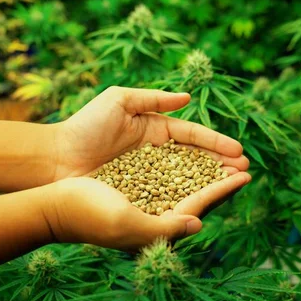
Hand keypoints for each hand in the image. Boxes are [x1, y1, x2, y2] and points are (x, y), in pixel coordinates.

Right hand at [44, 174, 250, 251]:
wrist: (53, 204)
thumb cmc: (89, 216)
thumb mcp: (128, 225)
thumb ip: (165, 228)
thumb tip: (199, 223)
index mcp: (159, 223)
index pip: (201, 203)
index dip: (224, 188)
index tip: (246, 174)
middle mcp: (156, 211)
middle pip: (197, 192)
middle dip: (221, 177)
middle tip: (244, 164)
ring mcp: (145, 197)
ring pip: (184, 180)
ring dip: (206, 168)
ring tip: (226, 156)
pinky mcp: (132, 182)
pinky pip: (164, 170)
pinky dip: (182, 162)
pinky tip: (192, 153)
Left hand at [52, 86, 249, 180]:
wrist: (55, 158)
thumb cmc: (85, 126)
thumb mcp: (119, 100)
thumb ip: (154, 98)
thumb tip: (188, 98)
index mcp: (155, 130)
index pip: (192, 136)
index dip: (216, 143)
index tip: (238, 151)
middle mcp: (157, 154)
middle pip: (196, 160)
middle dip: (221, 164)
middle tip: (245, 171)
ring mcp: (149, 176)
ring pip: (187, 179)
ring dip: (211, 182)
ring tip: (235, 184)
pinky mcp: (139, 195)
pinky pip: (168, 196)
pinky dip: (188, 198)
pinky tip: (206, 202)